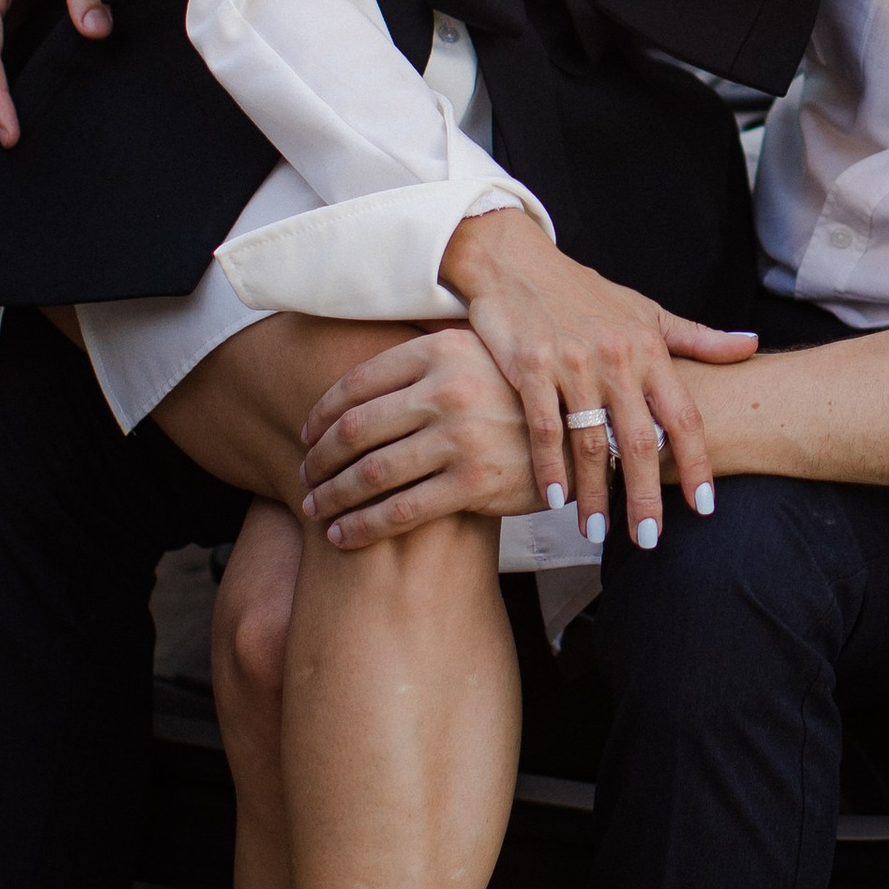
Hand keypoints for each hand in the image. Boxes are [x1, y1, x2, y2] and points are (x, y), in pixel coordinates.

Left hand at [299, 326, 539, 544]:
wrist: (584, 434)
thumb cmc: (520, 398)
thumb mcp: (480, 356)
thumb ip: (426, 360)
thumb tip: (357, 382)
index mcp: (441, 351)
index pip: (357, 384)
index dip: (321, 414)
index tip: (306, 435)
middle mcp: (448, 390)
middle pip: (356, 429)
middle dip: (319, 460)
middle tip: (304, 477)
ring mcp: (461, 437)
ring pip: (371, 472)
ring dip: (333, 496)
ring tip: (315, 508)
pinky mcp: (474, 483)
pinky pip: (400, 510)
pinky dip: (362, 527)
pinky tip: (342, 537)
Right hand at [435, 205, 757, 546]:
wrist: (516, 261)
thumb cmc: (584, 292)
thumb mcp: (646, 311)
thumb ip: (696, 339)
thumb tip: (752, 346)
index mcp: (649, 348)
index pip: (683, 416)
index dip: (697, 463)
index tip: (705, 505)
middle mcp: (616, 357)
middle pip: (642, 440)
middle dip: (647, 494)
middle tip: (649, 538)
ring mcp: (573, 363)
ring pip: (592, 441)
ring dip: (596, 492)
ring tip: (596, 531)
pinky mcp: (530, 366)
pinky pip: (544, 427)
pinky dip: (550, 466)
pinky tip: (555, 498)